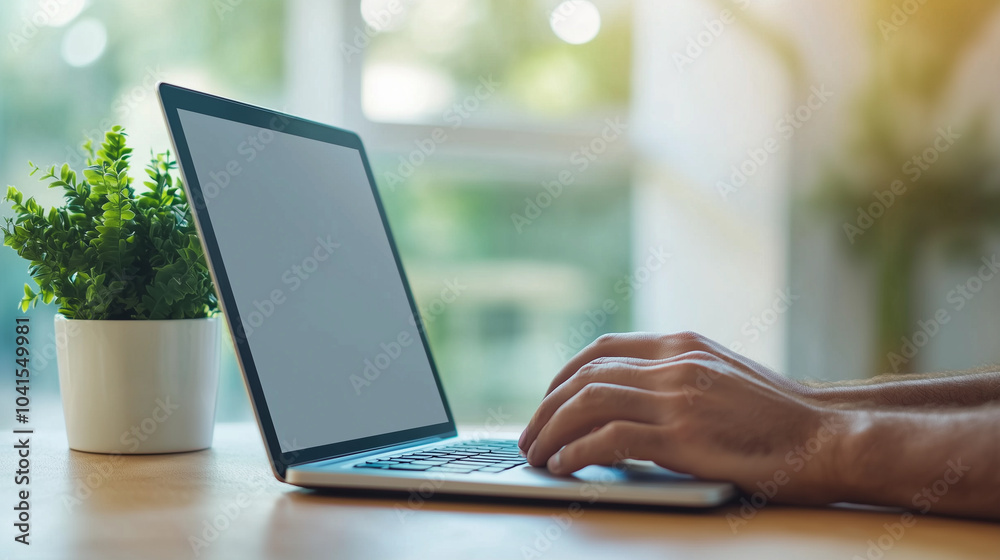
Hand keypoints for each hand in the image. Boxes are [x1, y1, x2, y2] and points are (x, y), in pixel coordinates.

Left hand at [518, 332, 853, 503]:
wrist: (828, 436)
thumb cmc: (779, 415)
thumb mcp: (722, 376)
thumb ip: (677, 376)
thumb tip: (628, 396)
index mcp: (681, 344)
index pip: (602, 350)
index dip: (563, 376)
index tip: (547, 401)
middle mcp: (674, 363)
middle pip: (585, 377)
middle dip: (546, 408)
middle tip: (529, 438)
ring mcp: (678, 398)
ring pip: (588, 404)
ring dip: (552, 431)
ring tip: (537, 456)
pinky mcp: (683, 437)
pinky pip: (609, 440)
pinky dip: (577, 453)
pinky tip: (565, 467)